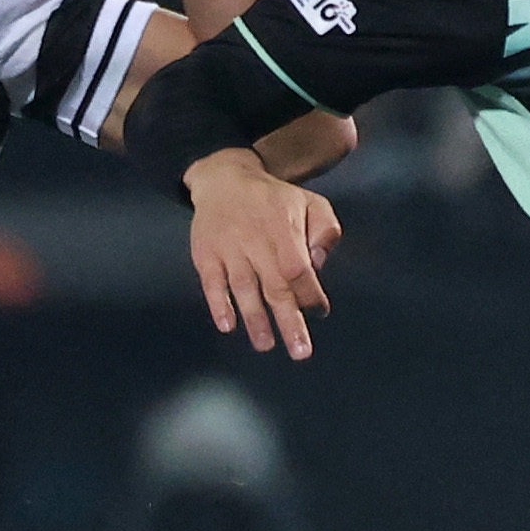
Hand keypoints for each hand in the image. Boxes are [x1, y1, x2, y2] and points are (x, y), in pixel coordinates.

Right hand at [186, 148, 341, 359]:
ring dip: (255, 320)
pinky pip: (211, 283)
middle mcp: (256, 241)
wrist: (225, 178)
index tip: (319, 312)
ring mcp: (228, 249)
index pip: (299, 270)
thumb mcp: (310, 202)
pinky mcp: (206, 254)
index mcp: (283, 229)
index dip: (310, 294)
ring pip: (243, 288)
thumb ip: (324, 231)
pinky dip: (218, 304)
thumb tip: (318, 265)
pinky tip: (227, 326)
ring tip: (265, 345)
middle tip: (300, 351)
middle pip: (274, 286)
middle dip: (288, 321)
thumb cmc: (274, 199)